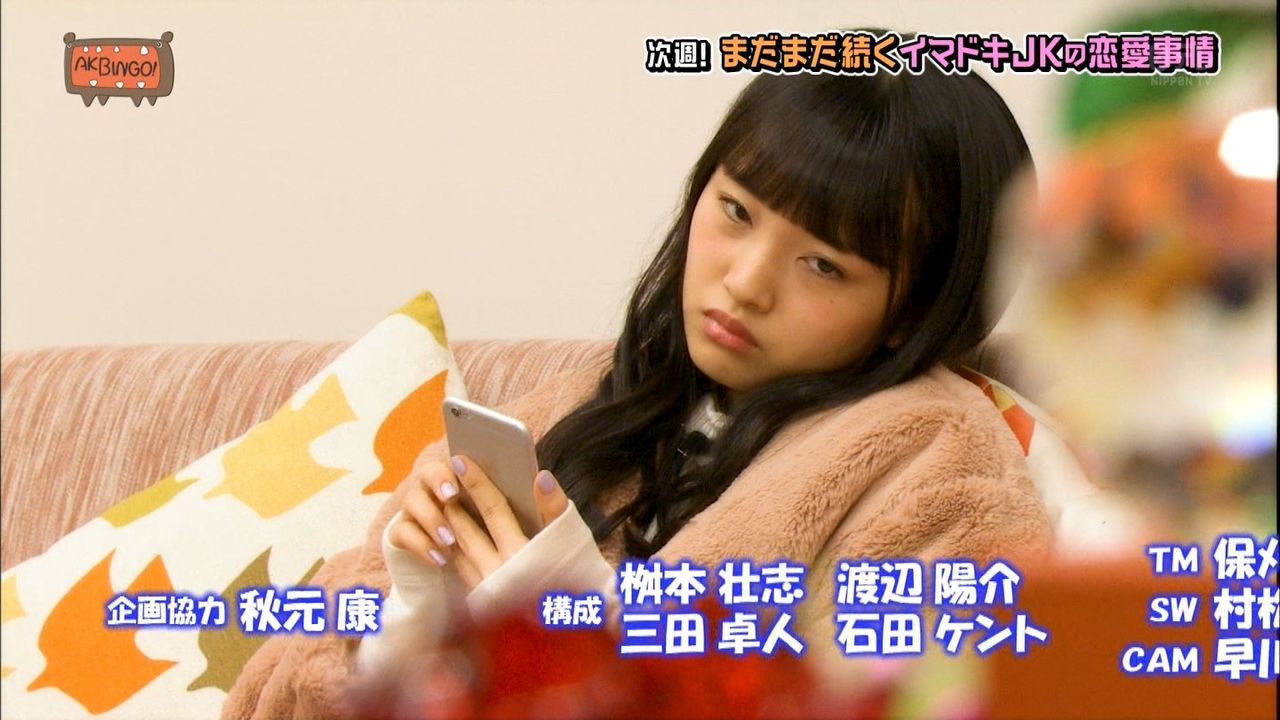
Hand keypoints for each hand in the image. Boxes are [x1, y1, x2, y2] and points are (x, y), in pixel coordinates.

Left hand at [388, 454, 567, 589]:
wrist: (578, 626)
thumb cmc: (580, 577)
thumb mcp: (571, 540)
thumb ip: (555, 507)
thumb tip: (540, 476)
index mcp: (521, 556)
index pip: (493, 510)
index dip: (476, 483)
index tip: (460, 459)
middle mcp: (498, 575)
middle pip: (466, 530)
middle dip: (452, 501)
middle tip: (442, 475)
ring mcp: (486, 592)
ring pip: (457, 551)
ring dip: (447, 525)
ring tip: (442, 501)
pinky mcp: (482, 605)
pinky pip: (460, 571)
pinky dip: (452, 550)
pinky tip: (450, 535)